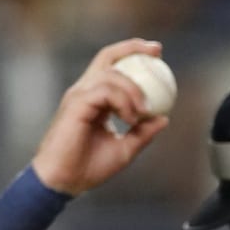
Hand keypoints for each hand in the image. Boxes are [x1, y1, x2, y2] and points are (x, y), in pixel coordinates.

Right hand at [31, 39, 169, 195]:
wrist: (65, 181)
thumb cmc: (89, 167)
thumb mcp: (125, 149)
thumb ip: (143, 132)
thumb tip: (163, 118)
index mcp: (95, 99)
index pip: (113, 67)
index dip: (133, 55)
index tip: (157, 54)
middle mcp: (85, 92)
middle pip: (107, 57)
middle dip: (132, 48)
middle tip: (157, 51)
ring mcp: (79, 96)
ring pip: (112, 75)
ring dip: (134, 91)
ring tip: (144, 112)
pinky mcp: (76, 104)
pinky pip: (106, 91)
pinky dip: (124, 102)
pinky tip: (131, 118)